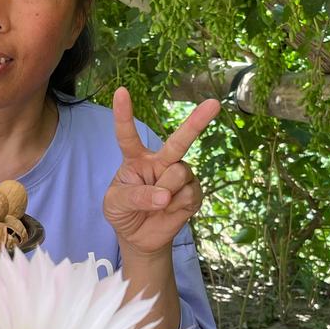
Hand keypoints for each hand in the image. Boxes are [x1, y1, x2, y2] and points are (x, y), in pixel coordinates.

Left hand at [103, 86, 220, 255]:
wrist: (140, 237)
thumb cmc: (124, 212)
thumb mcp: (115, 204)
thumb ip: (134, 196)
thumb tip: (164, 195)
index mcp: (136, 159)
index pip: (128, 135)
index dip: (124, 115)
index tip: (121, 91)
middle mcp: (161, 161)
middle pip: (178, 141)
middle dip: (197, 121)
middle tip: (213, 104)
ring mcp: (179, 175)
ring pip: (179, 174)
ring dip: (165, 192)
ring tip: (157, 204)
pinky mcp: (193, 193)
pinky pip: (188, 194)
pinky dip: (176, 206)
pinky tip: (170, 210)